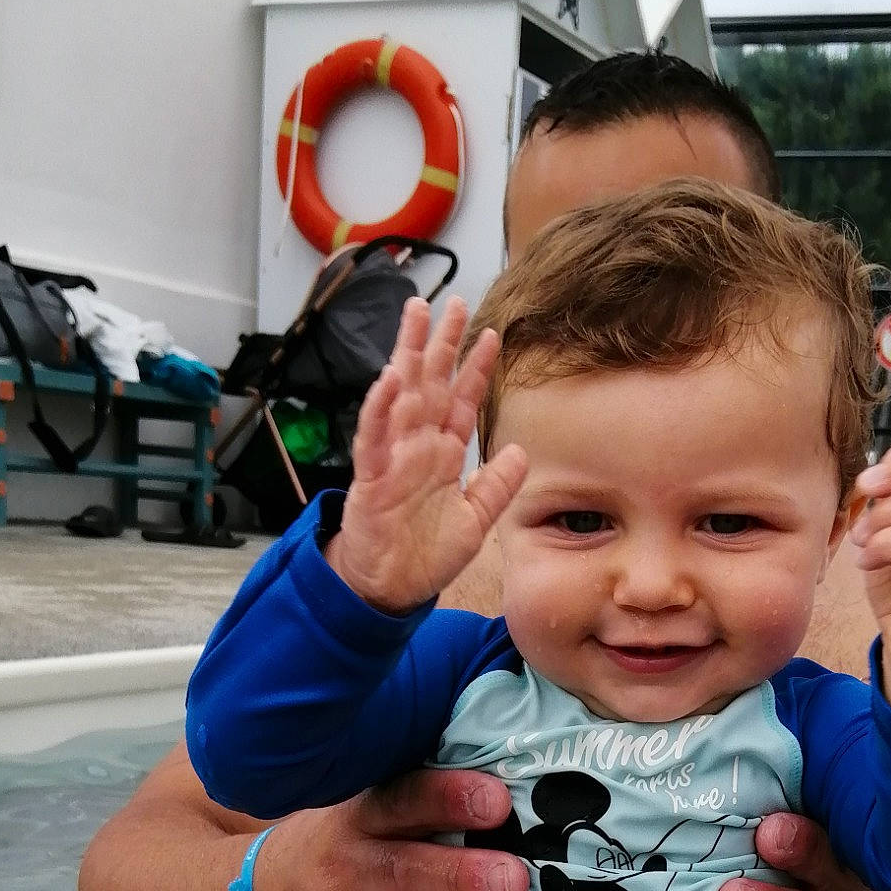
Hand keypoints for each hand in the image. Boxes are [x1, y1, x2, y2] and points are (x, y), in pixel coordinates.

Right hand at [250, 768, 527, 890]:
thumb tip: (508, 794)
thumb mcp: (364, 810)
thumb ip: (421, 806)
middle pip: (402, 869)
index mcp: (358, 818)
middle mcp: (345, 868)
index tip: (497, 801)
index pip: (402, 802)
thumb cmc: (345, 845)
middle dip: (460, 876)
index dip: (447, 799)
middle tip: (512, 881)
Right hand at [332, 296, 528, 613]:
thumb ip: (495, 486)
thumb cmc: (425, 554)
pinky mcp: (371, 478)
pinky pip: (373, 437)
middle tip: (451, 303)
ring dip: (406, 355)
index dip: (475, 370)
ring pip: (399, 395)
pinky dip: (379, 409)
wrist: (391, 588)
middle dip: (440, 343)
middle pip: (430, 384)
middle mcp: (418, 448)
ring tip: (414, 316)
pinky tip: (388, 379)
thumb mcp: (474, 520)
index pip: (462, 402)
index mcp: (443, 455)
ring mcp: (393, 458)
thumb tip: (520, 452)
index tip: (492, 336)